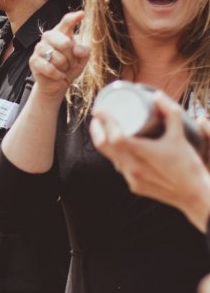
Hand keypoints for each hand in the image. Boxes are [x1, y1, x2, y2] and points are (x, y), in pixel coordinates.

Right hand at [29, 11, 88, 100]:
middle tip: (71, 63)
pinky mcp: (33, 60)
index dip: (73, 18)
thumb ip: (84, 51)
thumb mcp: (82, 59)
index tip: (82, 14)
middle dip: (72, 57)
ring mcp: (39, 48)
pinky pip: (49, 68)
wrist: (58, 83)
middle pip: (65, 43)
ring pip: (58, 58)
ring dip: (64, 67)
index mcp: (62, 32)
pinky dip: (58, 75)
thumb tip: (77, 50)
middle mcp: (49, 37)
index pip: (66, 22)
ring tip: (63, 69)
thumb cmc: (70, 67)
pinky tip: (59, 75)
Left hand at [90, 92, 209, 231]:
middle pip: (103, 146)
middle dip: (97, 130)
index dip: (103, 120)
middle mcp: (131, 167)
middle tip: (98, 118)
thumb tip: (158, 95)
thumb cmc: (189, 166)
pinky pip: (120, 168)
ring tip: (107, 130)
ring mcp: (131, 178)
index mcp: (140, 153)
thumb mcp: (180, 137)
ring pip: (111, 157)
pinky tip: (121, 149)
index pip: (112, 134)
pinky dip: (118, 156)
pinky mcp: (134, 186)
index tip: (99, 110)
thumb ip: (171, 114)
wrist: (196, 196)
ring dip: (105, 143)